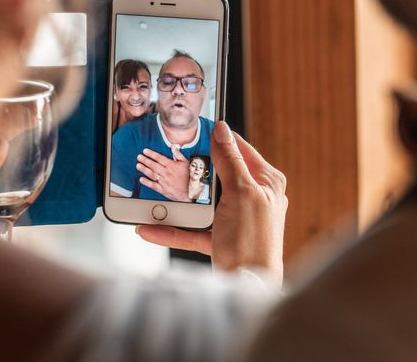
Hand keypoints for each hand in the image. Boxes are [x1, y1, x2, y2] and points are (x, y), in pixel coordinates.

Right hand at [137, 122, 287, 285]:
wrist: (249, 287)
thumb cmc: (253, 241)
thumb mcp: (241, 192)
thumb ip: (229, 160)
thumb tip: (222, 130)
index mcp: (266, 181)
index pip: (239, 149)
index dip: (217, 139)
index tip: (194, 131)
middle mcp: (254, 198)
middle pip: (217, 175)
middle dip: (192, 172)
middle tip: (170, 161)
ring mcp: (237, 219)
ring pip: (202, 203)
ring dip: (178, 203)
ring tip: (155, 195)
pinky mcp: (222, 239)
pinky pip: (193, 230)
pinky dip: (173, 229)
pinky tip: (150, 228)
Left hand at [137, 146, 190, 200]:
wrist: (192, 190)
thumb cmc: (190, 176)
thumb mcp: (186, 163)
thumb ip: (178, 154)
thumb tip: (173, 146)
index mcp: (172, 166)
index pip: (159, 158)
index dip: (151, 154)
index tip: (145, 151)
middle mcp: (167, 173)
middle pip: (154, 165)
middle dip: (145, 160)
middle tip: (139, 157)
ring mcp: (165, 181)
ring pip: (152, 174)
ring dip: (144, 169)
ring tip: (138, 165)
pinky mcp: (164, 190)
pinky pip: (153, 185)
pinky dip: (147, 182)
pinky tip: (141, 179)